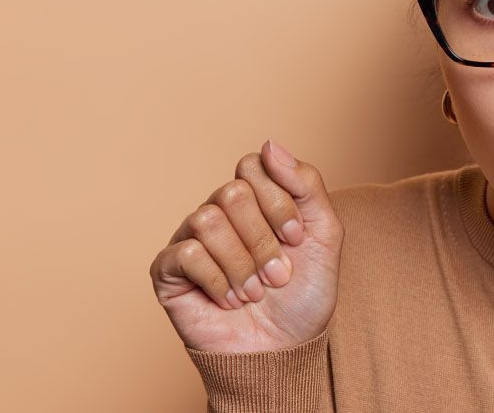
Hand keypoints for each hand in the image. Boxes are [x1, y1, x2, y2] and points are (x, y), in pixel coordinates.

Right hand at [150, 139, 343, 352]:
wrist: (284, 349)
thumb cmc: (304, 294)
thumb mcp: (324, 234)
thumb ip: (306, 184)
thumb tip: (270, 144)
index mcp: (254, 199)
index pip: (254, 166)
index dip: (279, 203)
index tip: (297, 239)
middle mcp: (219, 212)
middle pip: (232, 193)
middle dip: (263, 240)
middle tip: (278, 275)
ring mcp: (191, 239)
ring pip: (208, 220)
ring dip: (243, 264)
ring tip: (256, 293)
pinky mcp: (169, 270)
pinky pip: (188, 254)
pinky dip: (219, 282)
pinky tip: (231, 301)